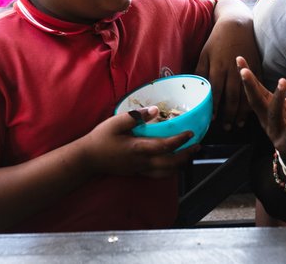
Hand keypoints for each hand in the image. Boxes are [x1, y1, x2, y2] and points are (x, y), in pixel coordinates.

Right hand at [80, 107, 198, 178]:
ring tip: (189, 155)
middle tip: (197, 145)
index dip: (180, 140)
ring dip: (180, 164)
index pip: (165, 145)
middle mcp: (143, 161)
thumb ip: (136, 116)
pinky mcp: (137, 172)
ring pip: (166, 171)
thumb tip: (155, 110)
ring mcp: (140, 169)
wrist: (88, 159)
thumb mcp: (116, 122)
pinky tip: (173, 164)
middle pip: (171, 162)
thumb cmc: (101, 139)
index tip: (191, 133)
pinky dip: (170, 171)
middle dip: (186, 154)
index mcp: (139, 148)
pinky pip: (158, 175)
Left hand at [195, 0, 259, 128]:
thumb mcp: (204, 53)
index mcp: (217, 66)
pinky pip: (256, 87)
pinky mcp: (257, 67)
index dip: (214, 106)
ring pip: (244, 95)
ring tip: (236, 124)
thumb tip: (194, 89)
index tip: (212, 119)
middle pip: (231, 97)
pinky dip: (252, 100)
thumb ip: (200, 71)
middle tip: (225, 128)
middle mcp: (232, 70)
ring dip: (240, 112)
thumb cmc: (217, 40)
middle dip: (228, 114)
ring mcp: (246, 69)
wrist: (237, 24)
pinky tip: (249, 111)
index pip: (215, 91)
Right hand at [238, 49, 285, 171]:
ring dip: (276, 98)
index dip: (247, 74)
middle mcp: (267, 118)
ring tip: (283, 81)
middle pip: (255, 100)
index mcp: (268, 106)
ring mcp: (275, 131)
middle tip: (244, 71)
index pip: (255, 88)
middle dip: (249, 86)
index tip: (239, 58)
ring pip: (272, 114)